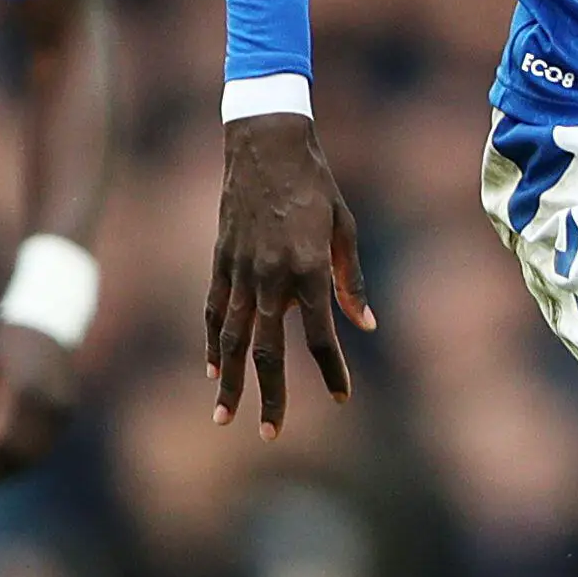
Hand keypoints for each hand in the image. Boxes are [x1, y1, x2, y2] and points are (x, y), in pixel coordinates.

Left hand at [0, 321, 77, 488]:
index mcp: (22, 387)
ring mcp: (61, 410)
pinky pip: (45, 445)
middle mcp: (46, 403)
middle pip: (18, 452)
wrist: (51, 323)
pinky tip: (4, 466)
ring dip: (8, 470)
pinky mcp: (67, 414)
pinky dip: (24, 459)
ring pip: (34, 454)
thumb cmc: (7, 341)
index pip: (0, 439)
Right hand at [204, 113, 375, 434]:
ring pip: (232, 338)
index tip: (341, 398)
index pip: (320, 337)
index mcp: (308, 269)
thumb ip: (350, 280)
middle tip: (270, 434)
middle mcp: (271, 277)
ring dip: (230, 380)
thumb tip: (366, 325)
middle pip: (269, 350)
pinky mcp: (219, 259)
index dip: (332, 371)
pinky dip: (211, 340)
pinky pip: (214, 309)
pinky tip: (213, 367)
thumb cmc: (316, 183)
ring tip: (225, 416)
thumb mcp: (344, 228)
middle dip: (270, 395)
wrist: (265, 142)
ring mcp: (240, 270)